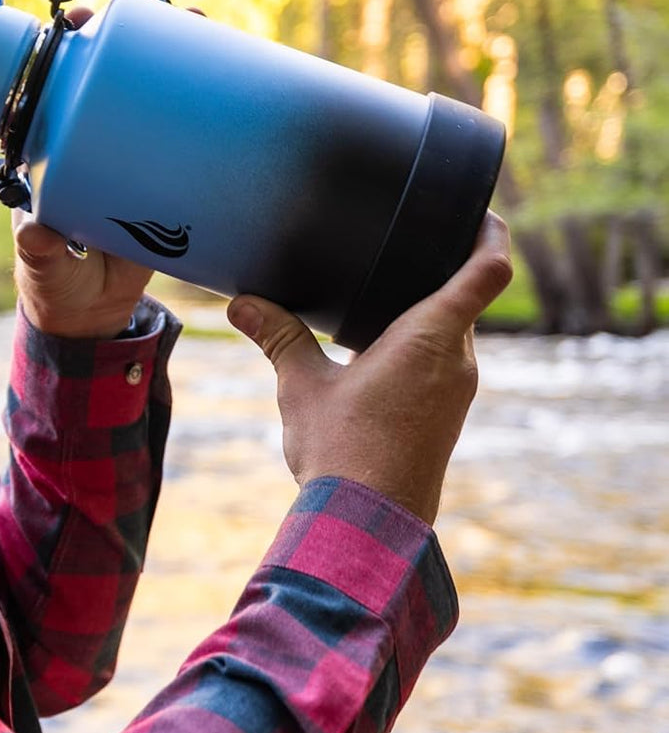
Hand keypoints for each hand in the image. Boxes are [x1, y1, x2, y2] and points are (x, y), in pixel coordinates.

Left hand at [12, 0, 188, 339]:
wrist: (90, 316)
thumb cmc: (53, 284)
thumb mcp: (42, 264)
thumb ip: (40, 251)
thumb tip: (42, 233)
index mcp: (49, 151)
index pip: (54, 84)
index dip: (66, 46)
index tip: (81, 17)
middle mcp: (88, 143)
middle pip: (111, 76)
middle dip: (138, 35)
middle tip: (167, 0)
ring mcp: (128, 159)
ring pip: (152, 98)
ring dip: (179, 60)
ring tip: (205, 22)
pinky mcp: (163, 182)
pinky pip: (183, 137)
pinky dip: (206, 111)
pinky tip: (233, 85)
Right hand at [225, 211, 512, 524]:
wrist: (368, 525)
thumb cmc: (342, 451)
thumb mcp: (302, 385)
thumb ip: (278, 335)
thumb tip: (241, 301)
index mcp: (432, 337)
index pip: (487, 270)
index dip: (491, 231)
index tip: (478, 208)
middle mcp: (458, 360)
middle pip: (467, 295)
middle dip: (442, 267)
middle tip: (407, 238)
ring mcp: (457, 391)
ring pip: (455, 330)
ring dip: (430, 308)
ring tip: (387, 286)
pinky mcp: (447, 414)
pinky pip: (445, 359)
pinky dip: (424, 340)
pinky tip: (381, 344)